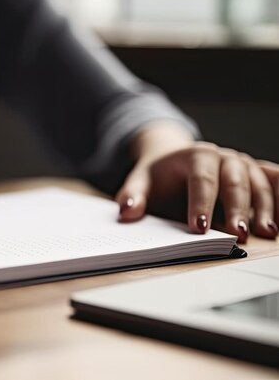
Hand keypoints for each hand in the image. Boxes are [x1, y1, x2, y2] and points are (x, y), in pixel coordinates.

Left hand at [116, 135, 278, 243]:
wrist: (175, 161)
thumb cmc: (160, 176)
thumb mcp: (142, 181)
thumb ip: (133, 195)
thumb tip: (126, 212)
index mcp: (197, 155)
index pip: (201, 179)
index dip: (201, 203)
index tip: (198, 227)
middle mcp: (225, 157)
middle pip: (235, 182)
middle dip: (236, 209)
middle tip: (236, 235)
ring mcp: (244, 165)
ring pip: (259, 184)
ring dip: (265, 208)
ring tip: (264, 233)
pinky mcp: (257, 174)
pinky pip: (275, 181)